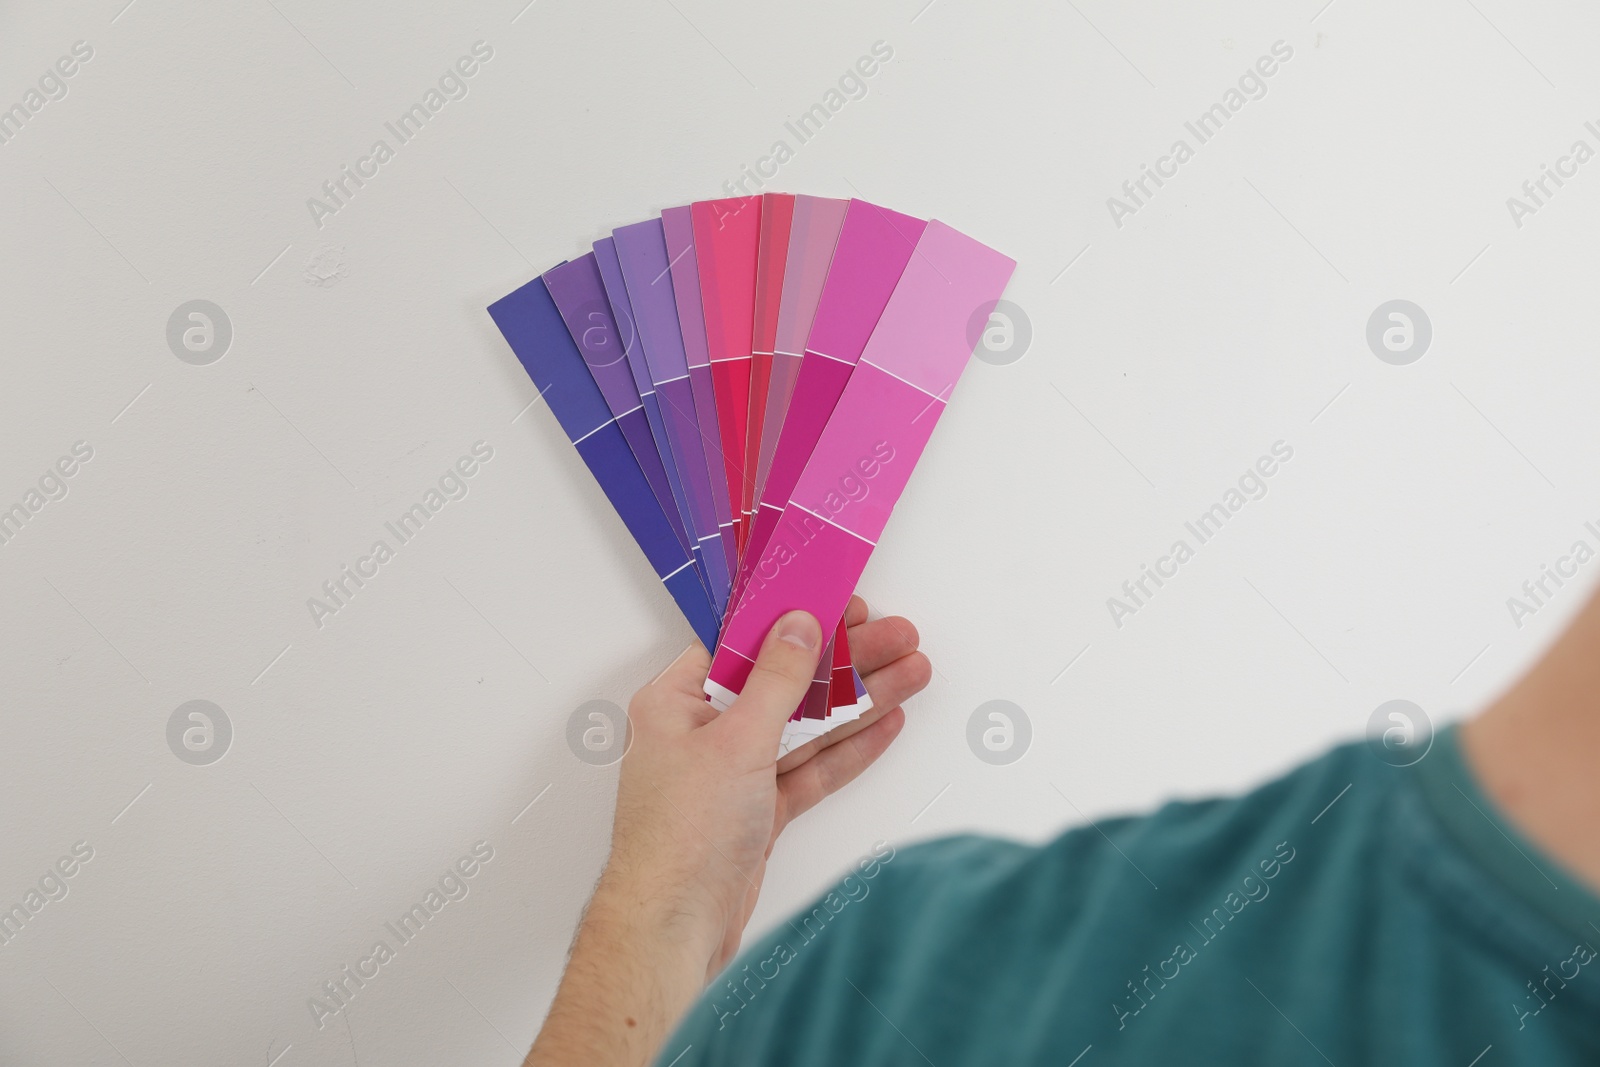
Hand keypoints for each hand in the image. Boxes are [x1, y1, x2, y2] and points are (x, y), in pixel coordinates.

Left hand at [526, 597, 929, 1066]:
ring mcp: (732, 773)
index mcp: (675, 700)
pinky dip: (848, 747)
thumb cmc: (680, 837)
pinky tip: (885, 722)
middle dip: (846, 660)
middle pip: (785, 681)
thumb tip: (799, 624)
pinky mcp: (758, 810)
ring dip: (858, 699)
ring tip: (910, 672)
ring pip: (805, 724)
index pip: (742, 642)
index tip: (843, 603)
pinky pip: (810, 768)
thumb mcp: (736, 741)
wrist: (673, 928)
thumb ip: (775, 679)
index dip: (796, 619)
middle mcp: (701, 732)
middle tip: (898, 636)